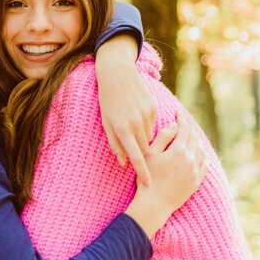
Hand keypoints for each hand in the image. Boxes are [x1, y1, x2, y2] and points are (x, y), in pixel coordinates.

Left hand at [95, 35, 157, 186]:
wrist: (117, 74)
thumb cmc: (107, 100)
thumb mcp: (106, 122)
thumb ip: (114, 143)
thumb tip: (123, 162)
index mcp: (122, 129)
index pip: (136, 157)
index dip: (143, 172)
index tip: (149, 185)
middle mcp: (136, 123)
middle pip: (145, 148)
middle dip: (141, 152)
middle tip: (134, 148)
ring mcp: (146, 115)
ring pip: (150, 136)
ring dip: (143, 137)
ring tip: (132, 125)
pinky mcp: (153, 107)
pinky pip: (152, 123)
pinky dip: (146, 124)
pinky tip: (137, 114)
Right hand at [124, 110, 207, 237]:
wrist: (155, 204)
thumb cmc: (148, 178)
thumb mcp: (150, 154)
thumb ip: (162, 137)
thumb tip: (173, 126)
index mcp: (178, 150)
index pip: (184, 128)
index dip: (182, 118)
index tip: (179, 111)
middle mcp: (190, 159)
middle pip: (194, 137)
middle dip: (190, 126)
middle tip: (185, 120)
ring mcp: (195, 171)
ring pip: (201, 149)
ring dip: (196, 139)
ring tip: (191, 134)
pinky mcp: (196, 181)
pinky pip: (205, 164)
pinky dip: (203, 155)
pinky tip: (199, 152)